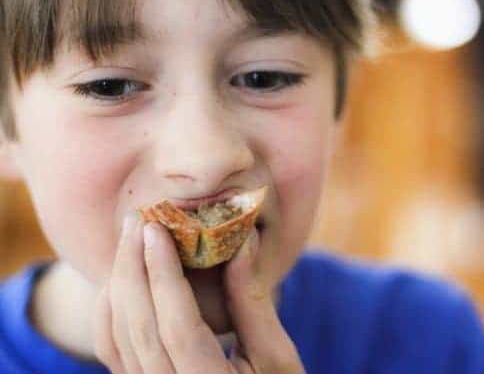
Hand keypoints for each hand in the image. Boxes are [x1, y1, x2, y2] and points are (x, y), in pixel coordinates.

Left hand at [93, 212, 304, 373]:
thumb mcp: (278, 358)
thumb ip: (254, 302)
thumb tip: (243, 241)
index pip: (177, 327)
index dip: (163, 275)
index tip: (156, 231)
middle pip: (139, 329)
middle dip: (133, 269)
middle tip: (136, 222)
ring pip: (118, 341)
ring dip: (118, 286)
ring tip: (127, 242)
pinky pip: (113, 353)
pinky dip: (109, 314)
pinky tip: (120, 282)